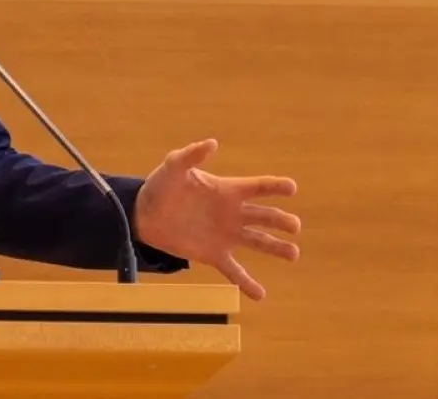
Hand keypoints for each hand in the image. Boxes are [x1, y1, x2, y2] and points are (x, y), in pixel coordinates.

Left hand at [134, 138, 300, 300]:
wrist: (144, 214)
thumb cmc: (161, 185)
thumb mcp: (173, 167)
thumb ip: (191, 155)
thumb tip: (211, 143)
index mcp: (228, 190)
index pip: (258, 187)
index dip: (276, 186)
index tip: (291, 188)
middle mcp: (233, 214)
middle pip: (266, 217)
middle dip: (282, 221)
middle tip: (294, 226)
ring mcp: (226, 235)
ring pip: (259, 242)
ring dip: (277, 249)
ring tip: (293, 254)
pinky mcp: (214, 254)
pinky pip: (235, 271)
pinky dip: (247, 283)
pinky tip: (260, 295)